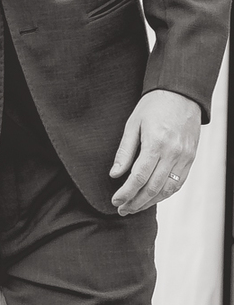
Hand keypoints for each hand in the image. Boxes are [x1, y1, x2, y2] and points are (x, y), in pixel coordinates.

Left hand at [109, 88, 200, 215]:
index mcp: (156, 143)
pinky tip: (152, 198)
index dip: (126, 193)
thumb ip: (124, 151)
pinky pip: (179, 183)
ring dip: (150, 202)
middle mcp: (173, 152)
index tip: (115, 201)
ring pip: (168, 189)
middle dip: (136, 202)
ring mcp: (185, 156)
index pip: (139, 177)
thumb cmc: (153, 106)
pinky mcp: (191, 158)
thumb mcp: (132, 124)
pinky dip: (165, 194)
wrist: (181, 94)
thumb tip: (114, 175)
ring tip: (135, 207)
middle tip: (122, 210)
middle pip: (153, 187)